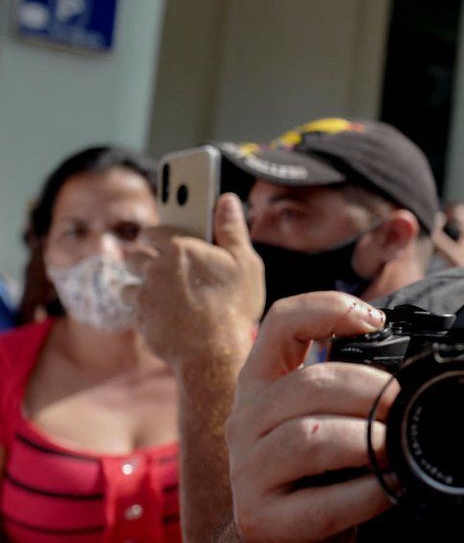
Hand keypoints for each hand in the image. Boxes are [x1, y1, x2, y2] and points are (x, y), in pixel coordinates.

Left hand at [129, 193, 264, 365]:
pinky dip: (144, 309)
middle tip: (162, 267)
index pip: (152, 232)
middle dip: (143, 258)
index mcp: (180, 248)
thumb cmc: (234, 306)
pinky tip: (163, 314)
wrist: (215, 353)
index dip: (155, 235)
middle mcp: (155, 268)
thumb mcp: (245, 263)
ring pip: (129, 282)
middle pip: (134, 256)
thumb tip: (227, 199)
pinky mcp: (140, 320)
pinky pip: (134, 309)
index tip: (159, 239)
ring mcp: (144, 295)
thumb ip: (232, 229)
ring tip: (160, 292)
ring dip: (139, 284)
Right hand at [226, 292, 395, 540]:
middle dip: (369, 390)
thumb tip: (409, 360)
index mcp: (262, 382)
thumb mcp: (325, 414)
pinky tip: (389, 487)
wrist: (289, 538)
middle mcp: (245, 419)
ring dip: (365, 439)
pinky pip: (320, 501)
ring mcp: (246, 469)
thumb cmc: (318, 470)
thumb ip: (346, 385)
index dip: (327, 308)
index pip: (281, 322)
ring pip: (310, 436)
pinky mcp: (259, 516)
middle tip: (402, 406)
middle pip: (308, 383)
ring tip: (396, 447)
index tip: (375, 321)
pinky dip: (365, 493)